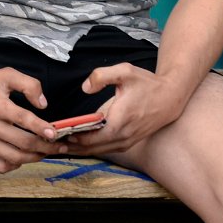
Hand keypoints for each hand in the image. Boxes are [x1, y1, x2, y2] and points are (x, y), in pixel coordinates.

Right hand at [0, 67, 64, 173]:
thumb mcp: (5, 75)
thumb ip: (29, 85)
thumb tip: (43, 105)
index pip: (24, 120)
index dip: (42, 128)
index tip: (55, 133)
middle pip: (23, 142)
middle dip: (46, 146)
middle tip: (58, 145)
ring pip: (14, 158)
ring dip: (34, 157)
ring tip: (45, 152)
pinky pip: (0, 166)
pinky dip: (15, 165)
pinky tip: (22, 156)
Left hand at [62, 63, 182, 156]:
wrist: (172, 96)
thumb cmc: (148, 84)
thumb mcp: (124, 71)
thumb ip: (101, 76)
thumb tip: (84, 88)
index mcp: (119, 122)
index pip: (90, 138)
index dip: (71, 137)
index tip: (54, 133)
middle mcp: (123, 136)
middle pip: (92, 148)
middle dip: (71, 146)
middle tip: (50, 141)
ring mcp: (128, 141)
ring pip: (99, 151)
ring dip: (80, 149)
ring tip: (60, 144)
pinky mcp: (130, 141)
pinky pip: (107, 149)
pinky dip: (92, 148)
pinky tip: (78, 143)